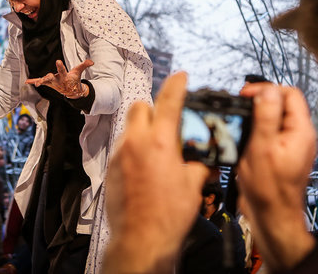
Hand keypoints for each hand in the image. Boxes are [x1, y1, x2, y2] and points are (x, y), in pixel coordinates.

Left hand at [25, 59, 93, 98]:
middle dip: (48, 77)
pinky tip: (27, 81)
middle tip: (46, 77)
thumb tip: (92, 61)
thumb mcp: (78, 71)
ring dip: (40, 81)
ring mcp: (51, 82)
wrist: (71, 91)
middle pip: (51, 78)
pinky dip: (33, 81)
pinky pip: (39, 82)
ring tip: (36, 83)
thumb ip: (84, 65)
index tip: (58, 61)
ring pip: (45, 81)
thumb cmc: (74, 79)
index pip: (62, 70)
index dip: (60, 66)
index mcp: (64, 76)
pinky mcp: (47, 83)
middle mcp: (57, 80)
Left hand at [103, 72, 209, 273]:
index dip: (177, 84)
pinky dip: (135, 150)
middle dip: (154, 109)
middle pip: (140, 107)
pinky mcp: (112, 169)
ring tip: (159, 150)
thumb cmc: (168, 216)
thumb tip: (206, 159)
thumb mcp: (194, 184)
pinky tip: (147, 168)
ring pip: (130, 128)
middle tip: (169, 122)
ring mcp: (120, 155)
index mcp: (160, 142)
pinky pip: (123, 148)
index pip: (169, 101)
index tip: (181, 76)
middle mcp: (136, 143)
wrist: (141, 240)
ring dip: (144, 130)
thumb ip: (199, 164)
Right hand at [237, 83, 316, 270]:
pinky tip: (245, 139)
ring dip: (257, 117)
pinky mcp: (282, 152)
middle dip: (260, 102)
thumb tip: (267, 90)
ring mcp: (292, 144)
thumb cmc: (269, 189)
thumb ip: (265, 117)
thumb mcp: (261, 148)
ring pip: (275, 117)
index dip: (266, 89)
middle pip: (282, 103)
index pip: (289, 93)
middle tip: (241, 108)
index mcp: (301, 130)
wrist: (272, 216)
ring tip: (242, 125)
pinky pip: (271, 132)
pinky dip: (257, 130)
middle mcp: (300, 135)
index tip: (246, 95)